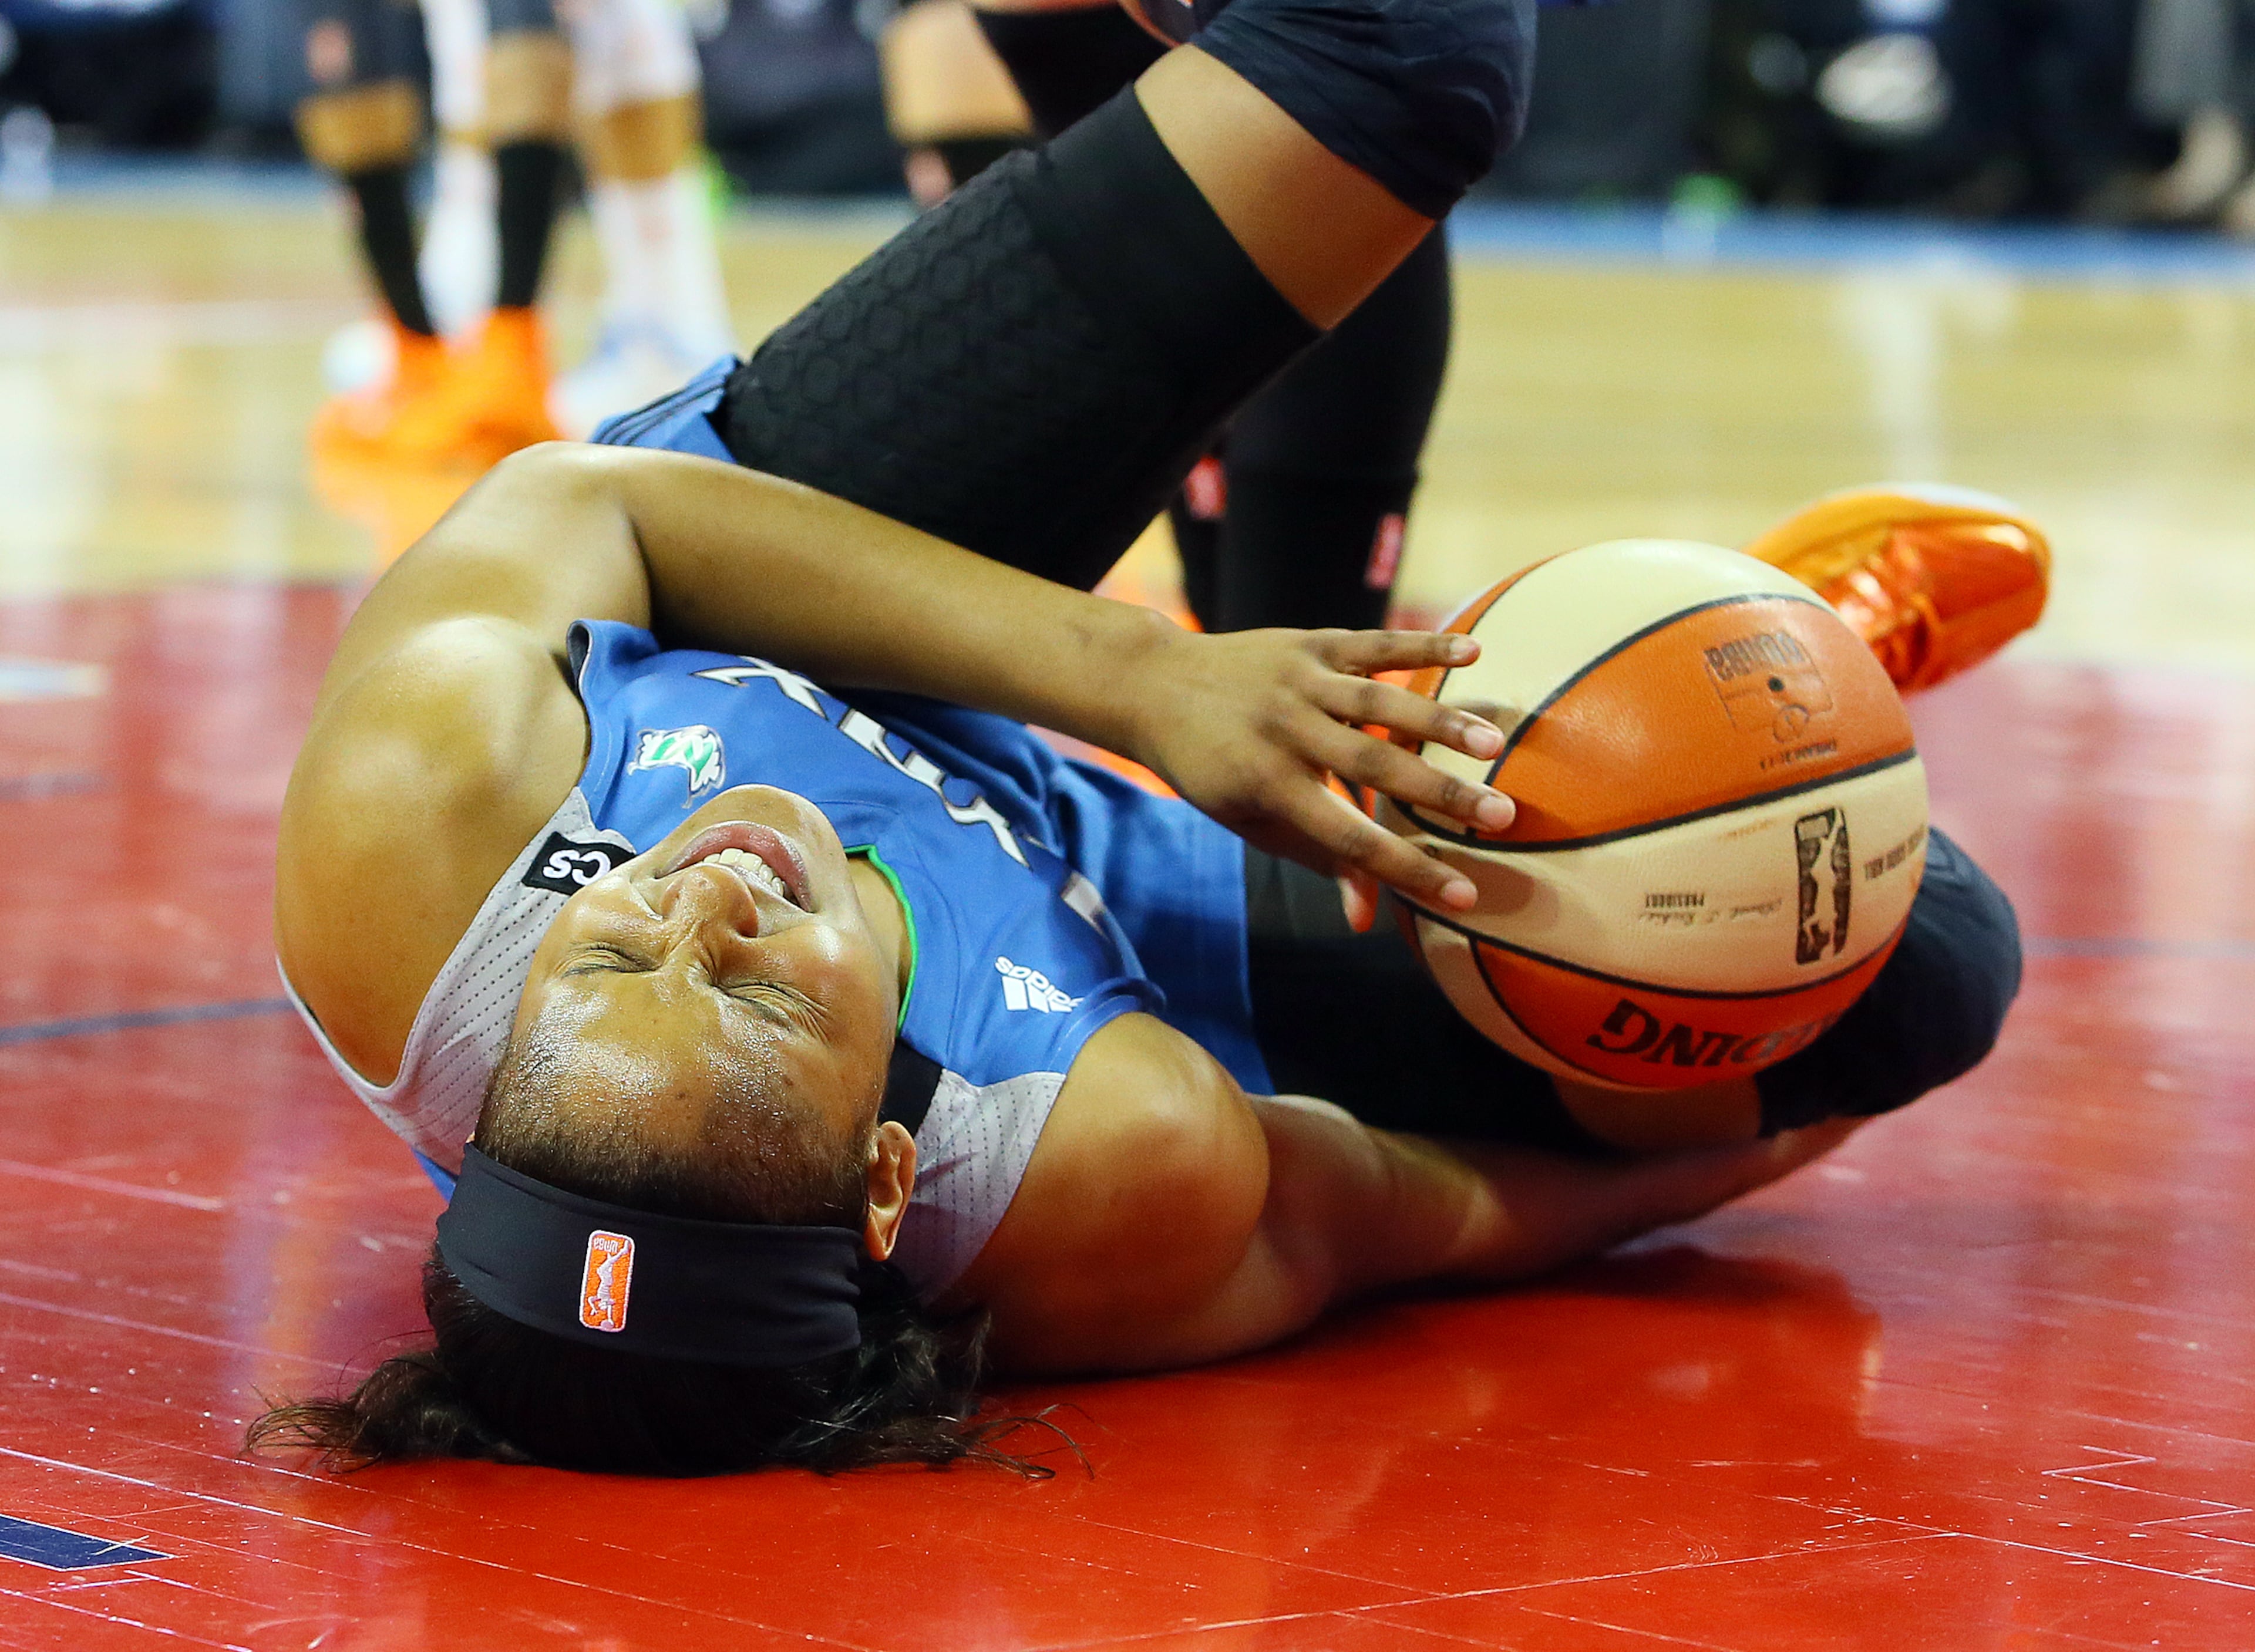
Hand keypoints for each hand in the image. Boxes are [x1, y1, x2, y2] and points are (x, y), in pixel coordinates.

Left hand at [1122, 626, 1513, 916]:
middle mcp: (1285, 731)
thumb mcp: (1249, 821)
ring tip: (1494, 745)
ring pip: (1379, 701)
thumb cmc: (1210, 769)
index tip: (1463, 895)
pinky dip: (1424, 645)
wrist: (1155, 687)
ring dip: (1441, 722)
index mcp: (1267, 784)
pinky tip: (1476, 651)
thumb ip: (1315, 858)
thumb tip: (1365, 920)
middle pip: (1375, 766)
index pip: (1348, 836)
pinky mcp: (1308, 643)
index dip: (1406, 869)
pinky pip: (1373, 644)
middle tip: (1503, 818)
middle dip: (1441, 795)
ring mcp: (1298, 681)